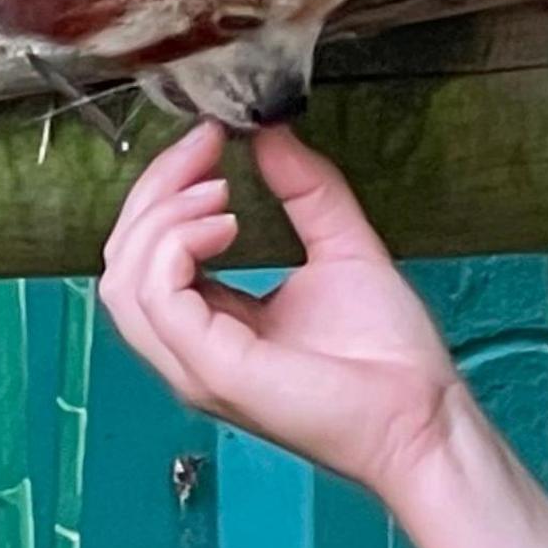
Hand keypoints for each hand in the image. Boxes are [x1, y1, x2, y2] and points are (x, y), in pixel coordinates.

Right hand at [95, 122, 472, 502]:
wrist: (424, 414)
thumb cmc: (391, 356)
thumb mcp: (342, 247)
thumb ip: (306, 191)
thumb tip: (272, 134)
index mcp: (212, 324)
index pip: (148, 252)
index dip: (167, 187)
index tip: (210, 137)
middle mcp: (191, 348)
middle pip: (123, 259)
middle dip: (155, 189)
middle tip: (205, 146)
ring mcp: (196, 365)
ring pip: (124, 279)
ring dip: (162, 215)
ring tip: (218, 190)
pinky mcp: (213, 371)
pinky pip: (157, 299)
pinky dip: (176, 246)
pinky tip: (223, 224)